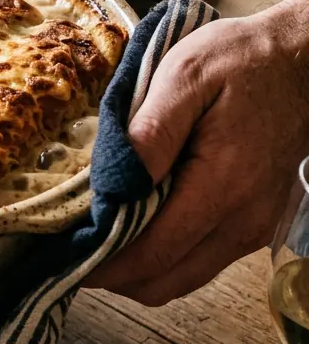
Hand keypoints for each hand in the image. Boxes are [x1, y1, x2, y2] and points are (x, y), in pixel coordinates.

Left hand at [85, 0, 308, 305]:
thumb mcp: (184, 78)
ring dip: (134, 269)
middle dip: (110, 275)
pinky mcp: (253, 223)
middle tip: (66, 247)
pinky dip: (160, 256)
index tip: (58, 256)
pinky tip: (131, 225)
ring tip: (91, 237)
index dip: (102, 265)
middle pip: (163, 282)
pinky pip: (199, 259)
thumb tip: (111, 186)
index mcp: (222, 187)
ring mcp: (252, 228)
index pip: (152, 255)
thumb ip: (149, 135)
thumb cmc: (238, 61)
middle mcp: (242, 221)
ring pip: (181, 277)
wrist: (301, 61)